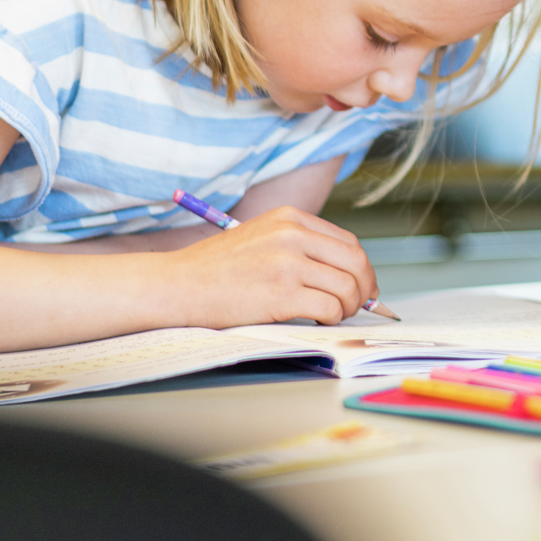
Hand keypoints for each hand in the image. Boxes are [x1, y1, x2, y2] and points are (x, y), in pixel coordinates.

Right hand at [164, 206, 379, 326]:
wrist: (176, 285)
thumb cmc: (215, 269)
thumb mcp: (262, 238)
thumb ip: (300, 246)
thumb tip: (343, 271)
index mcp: (291, 218)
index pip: (348, 242)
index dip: (361, 268)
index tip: (362, 286)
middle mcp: (293, 235)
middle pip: (356, 262)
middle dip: (363, 288)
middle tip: (357, 306)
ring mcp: (288, 263)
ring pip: (348, 287)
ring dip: (349, 307)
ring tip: (334, 315)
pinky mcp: (282, 293)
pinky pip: (329, 308)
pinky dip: (332, 319)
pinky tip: (319, 321)